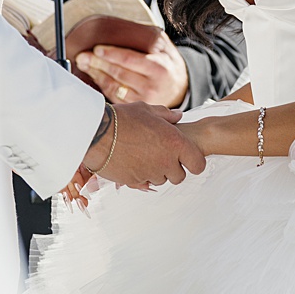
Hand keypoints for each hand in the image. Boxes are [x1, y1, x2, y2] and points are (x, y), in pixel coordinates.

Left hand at [77, 40, 189, 107]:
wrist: (180, 88)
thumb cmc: (167, 63)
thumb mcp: (164, 47)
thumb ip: (148, 37)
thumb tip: (124, 27)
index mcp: (159, 68)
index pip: (130, 60)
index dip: (111, 54)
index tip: (96, 49)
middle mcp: (152, 86)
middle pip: (118, 73)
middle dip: (97, 63)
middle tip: (82, 56)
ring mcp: (144, 100)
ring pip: (114, 86)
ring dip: (96, 74)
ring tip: (85, 64)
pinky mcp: (137, 108)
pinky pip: (115, 96)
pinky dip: (103, 85)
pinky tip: (95, 76)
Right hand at [86, 102, 205, 190]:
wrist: (96, 133)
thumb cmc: (122, 119)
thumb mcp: (146, 110)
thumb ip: (166, 115)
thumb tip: (178, 116)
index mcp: (175, 143)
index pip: (198, 164)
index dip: (193, 161)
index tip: (186, 157)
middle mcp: (166, 161)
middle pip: (180, 176)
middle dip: (172, 168)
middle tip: (160, 154)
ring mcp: (151, 173)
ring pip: (161, 179)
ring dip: (156, 171)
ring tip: (142, 155)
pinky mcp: (135, 182)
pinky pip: (144, 183)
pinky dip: (141, 175)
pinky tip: (132, 161)